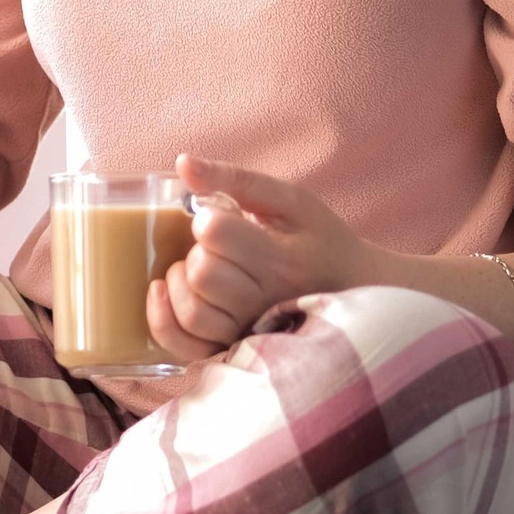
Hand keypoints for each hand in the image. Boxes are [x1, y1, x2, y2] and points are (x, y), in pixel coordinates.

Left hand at [146, 154, 385, 361]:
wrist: (352, 292)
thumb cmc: (319, 240)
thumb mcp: (291, 201)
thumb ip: (236, 179)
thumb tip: (183, 162)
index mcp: (282, 260)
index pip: (215, 232)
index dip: (206, 217)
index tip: (219, 218)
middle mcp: (266, 302)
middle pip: (202, 273)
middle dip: (196, 251)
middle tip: (213, 247)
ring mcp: (248, 332)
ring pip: (192, 312)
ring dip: (178, 283)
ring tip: (194, 268)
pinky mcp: (232, 350)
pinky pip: (184, 347)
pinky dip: (162, 320)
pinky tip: (164, 293)